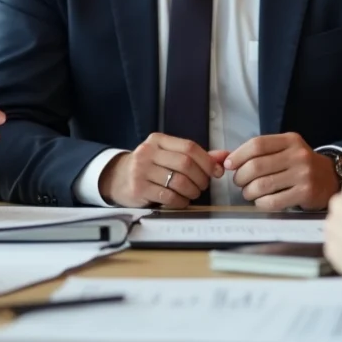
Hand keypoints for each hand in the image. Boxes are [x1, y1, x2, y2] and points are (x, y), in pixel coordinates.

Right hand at [98, 133, 224, 207]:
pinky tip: (182, 200)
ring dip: (192, 191)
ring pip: (178, 181)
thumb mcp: (169, 156)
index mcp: (158, 140)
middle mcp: (148, 152)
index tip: (216, 172)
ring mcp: (141, 170)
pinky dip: (181, 201)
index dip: (207, 161)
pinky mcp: (138, 188)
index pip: (189, 147)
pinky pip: (168, 196)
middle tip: (203, 186)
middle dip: (201, 178)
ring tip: (193, 193)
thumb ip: (196, 156)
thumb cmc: (149, 167)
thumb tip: (224, 157)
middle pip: (185, 164)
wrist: (118, 178)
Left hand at [223, 133, 337, 210]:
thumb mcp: (285, 150)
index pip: (257, 144)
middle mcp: (298, 155)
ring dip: (248, 192)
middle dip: (240, 177)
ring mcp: (303, 175)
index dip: (238, 155)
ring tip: (248, 192)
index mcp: (290, 140)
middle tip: (239, 182)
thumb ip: (259, 152)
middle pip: (256, 166)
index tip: (228, 165)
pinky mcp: (305, 193)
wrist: (330, 179)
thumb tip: (225, 158)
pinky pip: (273, 201)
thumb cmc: (300, 164)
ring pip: (262, 185)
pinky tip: (261, 201)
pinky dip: (261, 203)